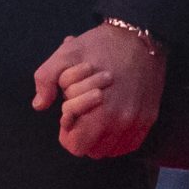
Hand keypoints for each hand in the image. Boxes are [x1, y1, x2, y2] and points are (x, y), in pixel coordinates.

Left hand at [32, 25, 165, 158]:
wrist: (139, 37)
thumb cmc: (100, 46)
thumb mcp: (65, 55)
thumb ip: (45, 80)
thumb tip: (39, 105)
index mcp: (99, 112)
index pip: (76, 146)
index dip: (68, 132)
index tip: (69, 115)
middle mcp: (121, 123)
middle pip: (93, 151)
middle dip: (83, 134)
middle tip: (83, 113)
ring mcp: (138, 122)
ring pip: (111, 150)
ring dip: (100, 138)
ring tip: (97, 114)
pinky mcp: (149, 118)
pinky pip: (130, 144)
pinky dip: (118, 138)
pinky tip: (112, 120)